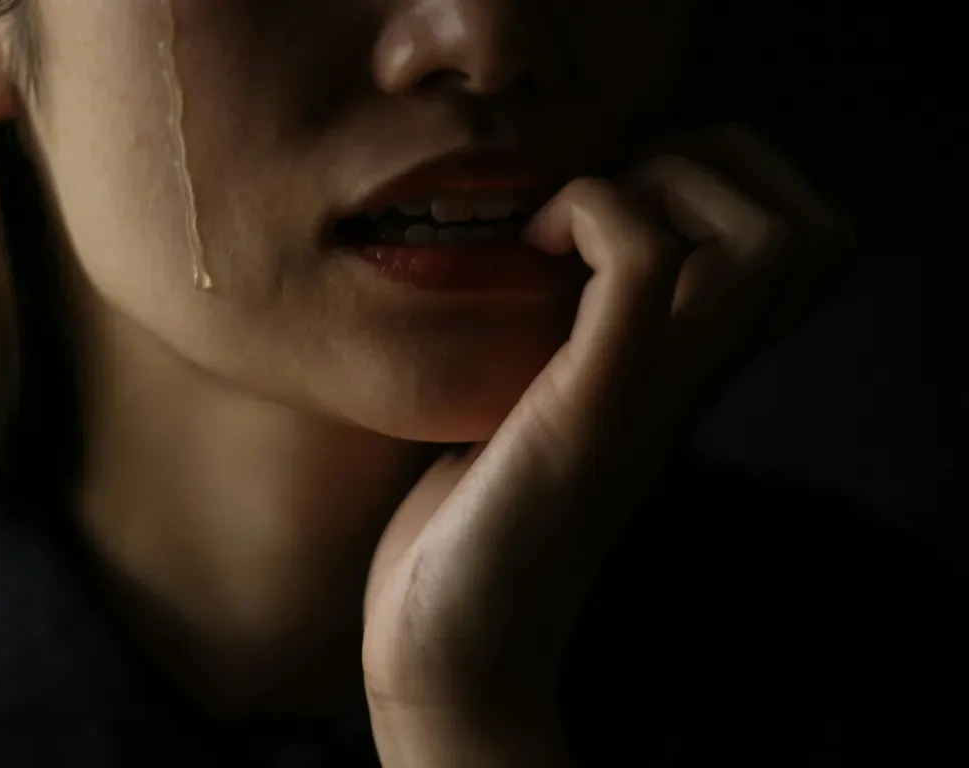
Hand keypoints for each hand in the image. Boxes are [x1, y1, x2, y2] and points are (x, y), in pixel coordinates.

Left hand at [360, 124, 856, 766]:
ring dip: (656, 185)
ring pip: (764, 236)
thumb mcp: (537, 389)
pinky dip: (594, 212)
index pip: (808, 239)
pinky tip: (535, 249)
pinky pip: (649, 261)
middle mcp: (699, 376)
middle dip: (708, 163)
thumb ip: (575, 323)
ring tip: (566, 226)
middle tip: (603, 200)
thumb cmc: (476, 510)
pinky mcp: (594, 405)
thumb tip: (551, 235)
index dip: (731, 177)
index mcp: (696, 368)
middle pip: (811, 226)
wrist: (449, 632)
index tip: (622, 194)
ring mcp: (656, 389)